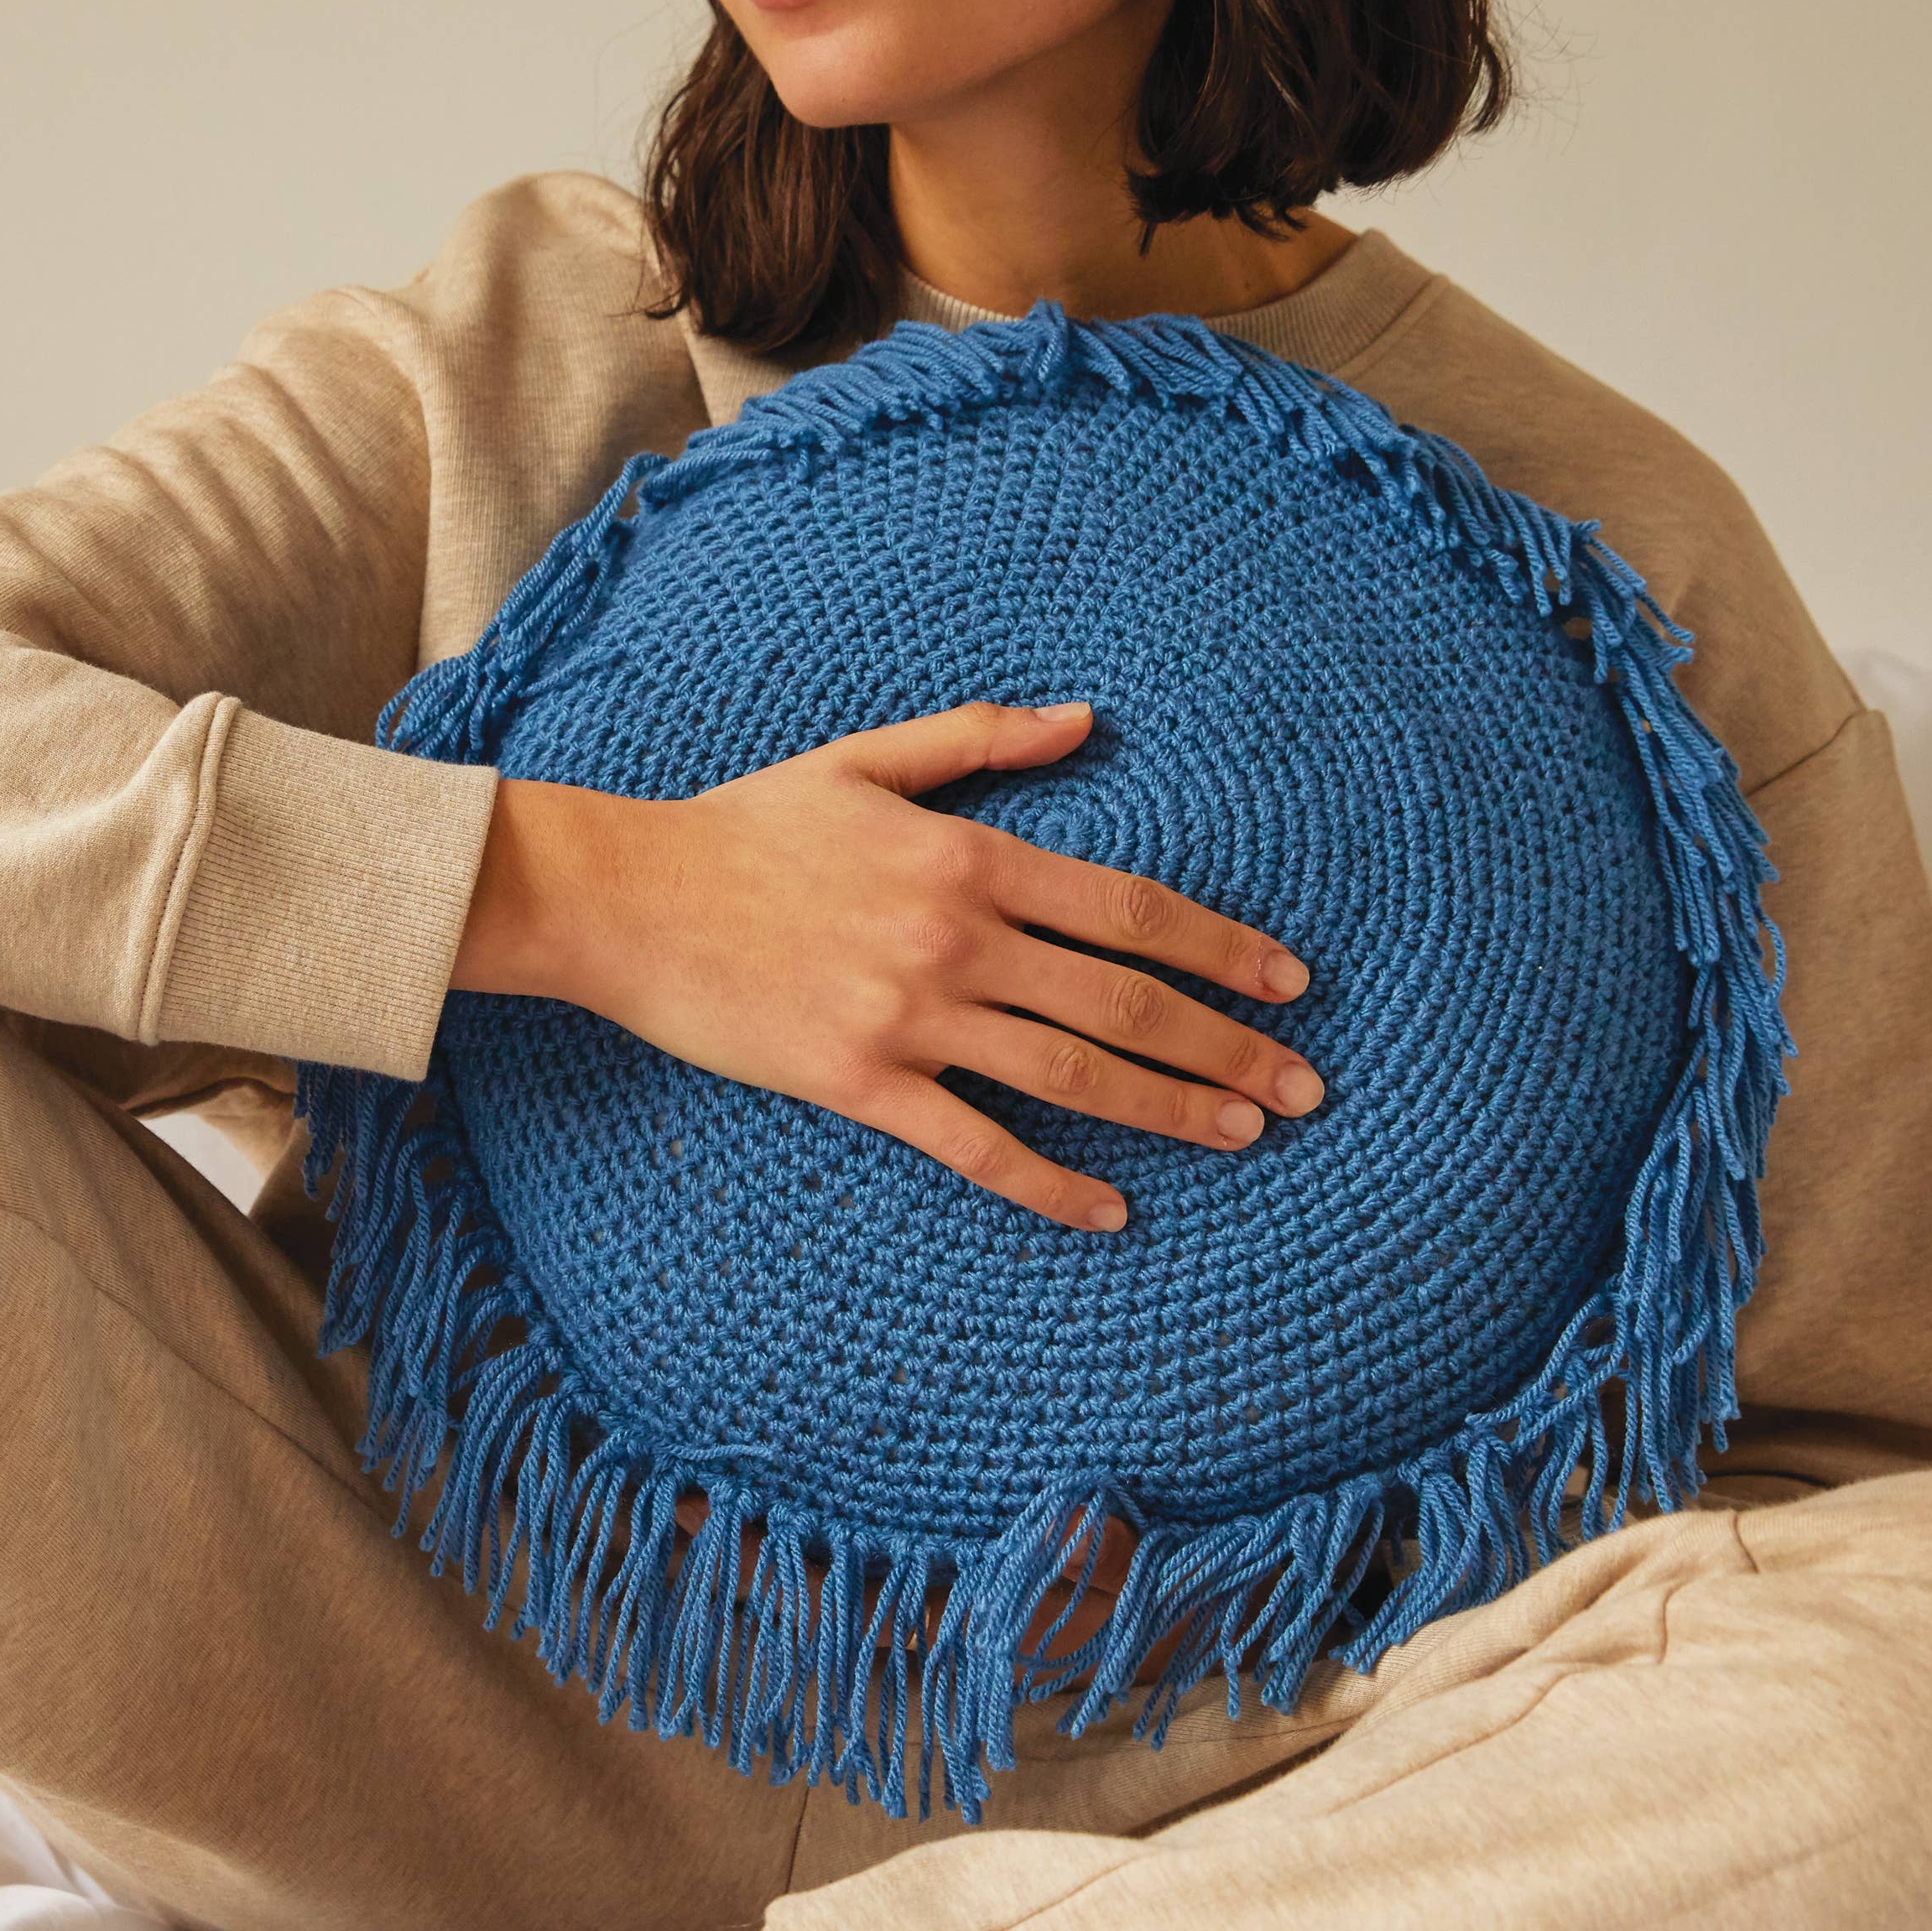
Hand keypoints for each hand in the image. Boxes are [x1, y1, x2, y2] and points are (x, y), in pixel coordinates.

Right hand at [449, 698, 1318, 1232]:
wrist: (627, 899)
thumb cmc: (745, 826)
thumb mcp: (865, 761)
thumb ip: (979, 739)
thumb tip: (1086, 718)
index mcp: (965, 855)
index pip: (1126, 908)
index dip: (1220, 946)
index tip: (1289, 981)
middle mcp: (954, 938)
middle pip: (1122, 999)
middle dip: (1226, 1043)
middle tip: (1304, 1086)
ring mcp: (909, 1017)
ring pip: (1071, 1073)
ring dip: (1170, 1107)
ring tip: (1244, 1133)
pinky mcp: (861, 1083)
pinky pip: (977, 1146)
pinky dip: (1051, 1184)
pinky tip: (1111, 1212)